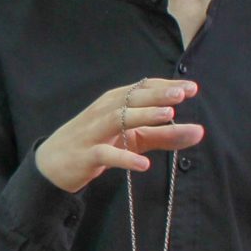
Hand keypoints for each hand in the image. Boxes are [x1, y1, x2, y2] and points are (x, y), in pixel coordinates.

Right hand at [32, 79, 202, 193]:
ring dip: (143, 116)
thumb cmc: (97, 144)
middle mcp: (103, 111)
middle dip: (157, 95)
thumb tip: (199, 132)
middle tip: (182, 93)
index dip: (166, 86)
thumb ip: (164, 135)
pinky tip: (144, 163)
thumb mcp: (133, 138)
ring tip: (168, 115)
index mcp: (114, 102)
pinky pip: (107, 155)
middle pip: (131, 99)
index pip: (142, 88)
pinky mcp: (87, 155)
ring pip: (118, 119)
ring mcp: (93, 132)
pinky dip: (125, 158)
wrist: (52, 164)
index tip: (191, 88)